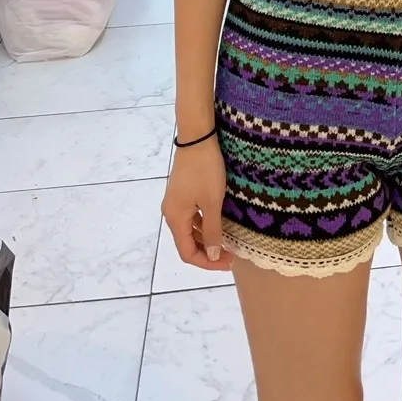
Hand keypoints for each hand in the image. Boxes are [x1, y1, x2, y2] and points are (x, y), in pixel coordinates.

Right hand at [161, 135, 233, 271]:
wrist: (197, 138)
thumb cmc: (205, 171)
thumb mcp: (212, 203)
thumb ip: (212, 231)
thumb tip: (213, 255)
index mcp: (175, 218)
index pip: (187, 253)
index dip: (207, 262)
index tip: (228, 262)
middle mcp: (171, 213)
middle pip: (186, 243)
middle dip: (208, 252)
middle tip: (231, 254)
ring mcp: (175, 202)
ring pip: (189, 230)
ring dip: (206, 239)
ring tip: (227, 242)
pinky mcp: (182, 192)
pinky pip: (191, 217)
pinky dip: (203, 225)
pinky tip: (218, 224)